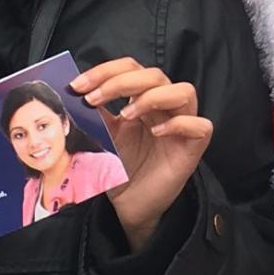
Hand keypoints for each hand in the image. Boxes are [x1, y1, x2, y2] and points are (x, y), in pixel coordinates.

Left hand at [69, 57, 212, 253]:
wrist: (128, 206)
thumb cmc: (119, 169)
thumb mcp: (101, 135)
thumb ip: (94, 112)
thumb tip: (72, 91)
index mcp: (142, 99)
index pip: (130, 68)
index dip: (105, 71)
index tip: (77, 86)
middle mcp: (164, 107)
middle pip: (155, 75)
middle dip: (121, 81)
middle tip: (93, 97)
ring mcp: (182, 125)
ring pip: (184, 91)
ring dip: (152, 97)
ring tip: (126, 116)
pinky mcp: (194, 147)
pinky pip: (201, 125)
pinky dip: (180, 123)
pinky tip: (157, 133)